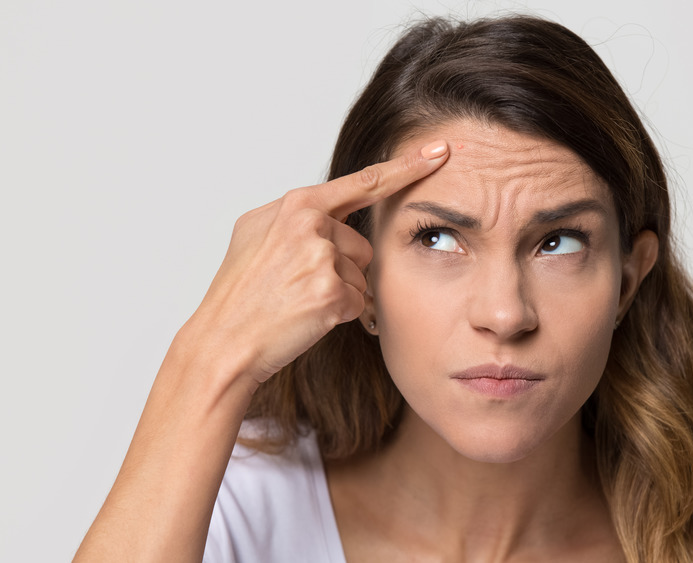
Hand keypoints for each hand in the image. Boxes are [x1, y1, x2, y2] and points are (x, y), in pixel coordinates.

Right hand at [185, 140, 449, 383]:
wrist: (224, 339)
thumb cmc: (240, 292)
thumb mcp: (257, 235)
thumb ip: (298, 217)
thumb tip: (327, 213)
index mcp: (296, 205)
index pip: (363, 182)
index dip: (405, 168)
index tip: (438, 153)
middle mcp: (310, 224)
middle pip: (361, 244)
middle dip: (341, 268)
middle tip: (298, 285)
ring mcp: (320, 257)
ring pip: (361, 274)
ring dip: (340, 291)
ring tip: (298, 299)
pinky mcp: (330, 291)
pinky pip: (357, 301)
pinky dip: (338, 314)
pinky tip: (305, 316)